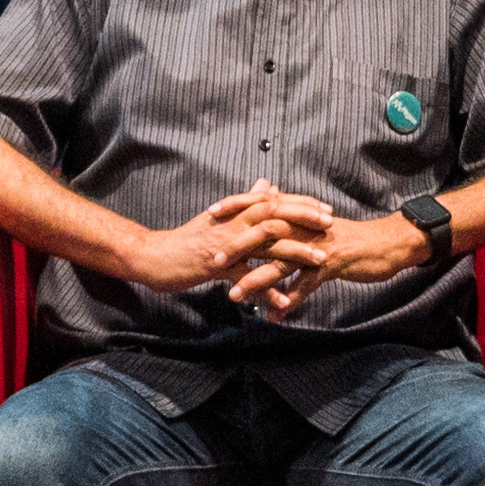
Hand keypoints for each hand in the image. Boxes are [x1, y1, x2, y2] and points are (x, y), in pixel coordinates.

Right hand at [121, 184, 330, 299]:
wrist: (154, 256)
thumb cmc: (187, 240)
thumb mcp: (218, 218)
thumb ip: (245, 202)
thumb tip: (267, 186)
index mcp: (235, 211)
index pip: (273, 201)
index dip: (300, 203)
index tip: (325, 209)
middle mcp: (232, 222)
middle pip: (275, 215)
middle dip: (305, 219)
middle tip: (330, 226)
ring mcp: (224, 244)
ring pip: (266, 243)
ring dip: (295, 252)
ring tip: (320, 260)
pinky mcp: (214, 266)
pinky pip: (246, 277)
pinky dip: (266, 290)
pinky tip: (284, 300)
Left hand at [227, 209, 426, 319]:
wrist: (387, 243)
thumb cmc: (350, 237)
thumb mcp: (320, 225)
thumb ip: (294, 220)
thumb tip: (271, 216)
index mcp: (300, 215)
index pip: (262, 208)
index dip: (237, 208)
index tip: (212, 214)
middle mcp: (306, 227)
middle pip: (266, 234)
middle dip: (238, 248)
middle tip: (214, 262)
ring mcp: (319, 246)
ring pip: (282, 262)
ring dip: (257, 280)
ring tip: (235, 296)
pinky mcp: (332, 265)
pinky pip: (306, 285)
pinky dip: (290, 301)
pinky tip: (275, 315)